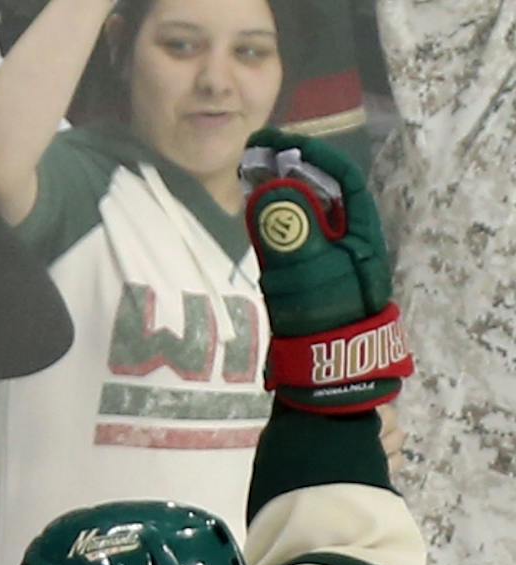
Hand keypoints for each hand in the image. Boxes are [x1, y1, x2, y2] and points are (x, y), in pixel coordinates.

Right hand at [240, 126, 408, 411]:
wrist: (325, 380)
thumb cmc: (329, 323)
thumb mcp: (313, 271)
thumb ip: (292, 229)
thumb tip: (268, 186)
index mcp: (361, 230)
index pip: (338, 176)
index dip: (309, 155)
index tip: (273, 142)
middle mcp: (344, 241)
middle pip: (316, 193)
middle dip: (287, 171)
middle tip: (253, 155)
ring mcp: (320, 262)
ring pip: (298, 217)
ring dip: (274, 196)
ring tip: (247, 178)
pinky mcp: (299, 283)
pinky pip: (283, 243)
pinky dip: (268, 226)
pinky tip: (251, 216)